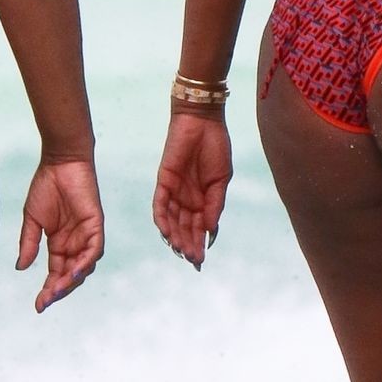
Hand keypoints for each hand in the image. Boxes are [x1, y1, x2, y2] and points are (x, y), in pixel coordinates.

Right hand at [17, 157, 104, 310]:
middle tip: (46, 300)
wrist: (59, 162)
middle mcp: (74, 243)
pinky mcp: (96, 224)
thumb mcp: (32, 219)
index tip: (38, 305)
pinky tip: (74, 271)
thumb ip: (28, 243)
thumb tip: (21, 268)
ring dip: (72, 280)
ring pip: (84, 266)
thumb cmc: (46, 186)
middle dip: (59, 290)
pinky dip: (86, 262)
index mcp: (59, 243)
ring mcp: (86, 235)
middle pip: (70, 275)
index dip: (48, 290)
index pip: (56, 273)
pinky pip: (95, 249)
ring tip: (57, 290)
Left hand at [153, 112, 231, 268]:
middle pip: (184, 227)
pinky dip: (162, 219)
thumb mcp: (221, 180)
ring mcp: (174, 190)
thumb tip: (211, 230)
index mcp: (201, 199)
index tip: (201, 260)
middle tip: (193, 259)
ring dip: (176, 236)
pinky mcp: (163, 180)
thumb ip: (214, 204)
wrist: (204, 122)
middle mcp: (186, 198)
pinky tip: (167, 233)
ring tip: (182, 250)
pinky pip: (159, 204)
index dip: (199, 243)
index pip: (198, 227)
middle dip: (188, 244)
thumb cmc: (216, 147)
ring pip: (171, 220)